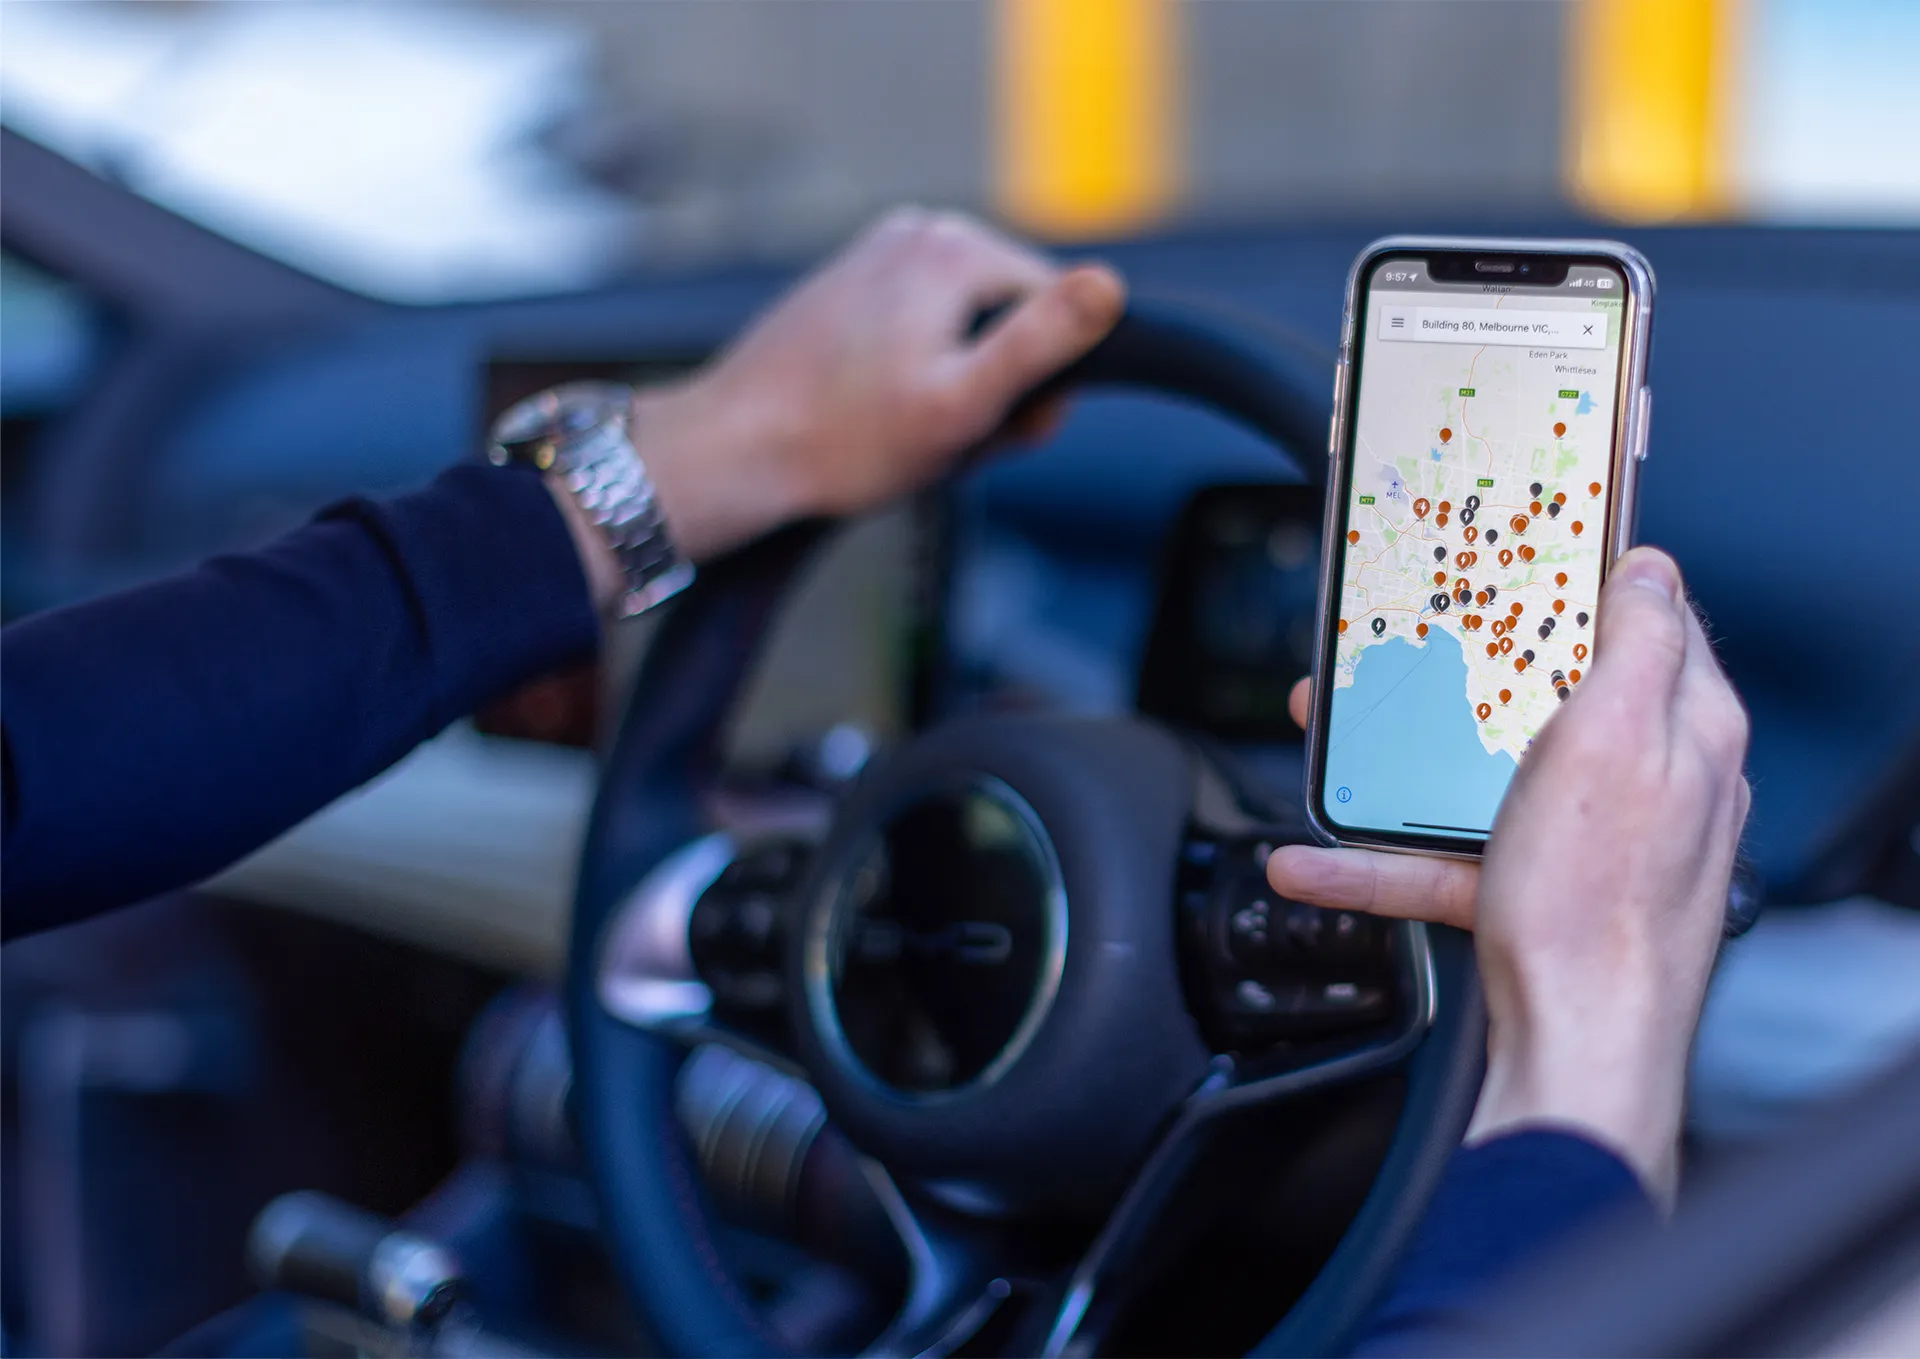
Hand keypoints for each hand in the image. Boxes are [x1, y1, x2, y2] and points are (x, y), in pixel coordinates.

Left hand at [619, 208, 1123, 566]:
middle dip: (995, 388)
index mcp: (953, 248)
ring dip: (956, 391)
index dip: (1043, 384)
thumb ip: (1041, 342)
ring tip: (907, 435)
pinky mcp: (850, 289)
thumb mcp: (962, 404)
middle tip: (946, 442)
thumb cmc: (842, 442)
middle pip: (1010, 319)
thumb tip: (1110, 286)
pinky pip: (920, 335)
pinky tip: (878, 420)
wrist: (733, 453)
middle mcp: (916, 232)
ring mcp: (878, 257)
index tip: (998, 429)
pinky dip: (916, 380)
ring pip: (966, 333)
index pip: (1058, 311)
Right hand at [1267, 548, 1750, 1201]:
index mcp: (1680, 727)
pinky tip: (1314, 857)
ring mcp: (1581, 840)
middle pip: (1539, 694)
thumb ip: (1642, 645)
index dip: (1578, 579)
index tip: (1512, 551)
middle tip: (1398, 643)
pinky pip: (1441, 855)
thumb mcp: (1620, 741)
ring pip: (1474, 772)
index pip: (1642, 620)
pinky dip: (1377, 855)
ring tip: (1325, 743)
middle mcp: (1638, 779)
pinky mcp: (1530, 892)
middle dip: (1454, 668)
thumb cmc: (1601, 908)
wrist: (1576, 1049)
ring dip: (1391, 761)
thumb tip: (1652, 569)